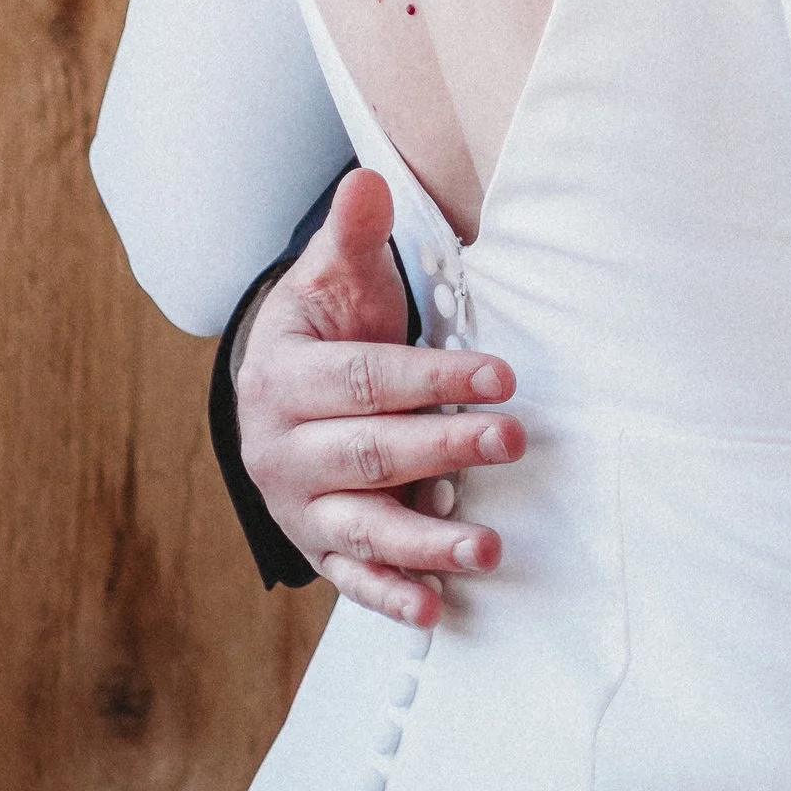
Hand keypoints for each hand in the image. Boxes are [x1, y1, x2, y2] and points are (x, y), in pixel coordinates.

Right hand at [233, 165, 523, 627]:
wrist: (276, 394)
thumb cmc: (324, 330)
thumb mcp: (330, 278)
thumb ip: (351, 235)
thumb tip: (369, 180)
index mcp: (282, 378)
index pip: (364, 379)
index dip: (433, 377)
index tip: (500, 376)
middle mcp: (282, 450)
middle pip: (369, 452)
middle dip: (443, 449)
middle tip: (514, 441)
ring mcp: (300, 506)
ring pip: (362, 528)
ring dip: (425, 541)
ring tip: (487, 548)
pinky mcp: (319, 547)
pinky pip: (352, 579)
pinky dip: (389, 597)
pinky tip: (433, 610)